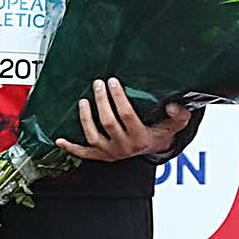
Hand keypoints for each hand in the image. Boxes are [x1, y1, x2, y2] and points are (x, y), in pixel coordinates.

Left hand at [55, 77, 191, 162]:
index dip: (118, 98)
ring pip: (93, 136)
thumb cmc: (162, 130)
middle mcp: (124, 147)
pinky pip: (84, 153)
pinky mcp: (101, 156)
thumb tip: (172, 105)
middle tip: (98, 84)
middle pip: (108, 123)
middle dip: (102, 102)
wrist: (154, 147)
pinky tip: (59, 140)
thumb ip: (179, 115)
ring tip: (83, 101)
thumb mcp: (176, 124)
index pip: (127, 115)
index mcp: (141, 138)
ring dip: (86, 119)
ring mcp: (111, 153)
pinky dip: (71, 148)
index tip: (113, 82)